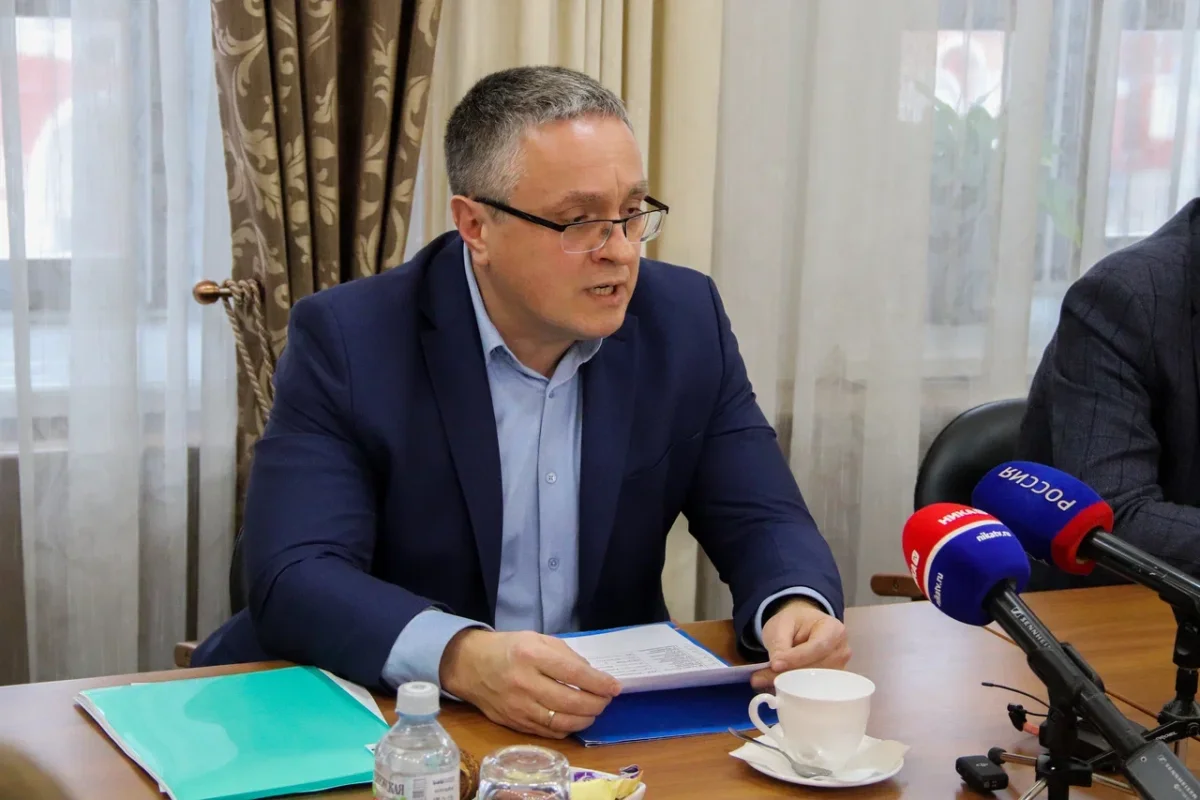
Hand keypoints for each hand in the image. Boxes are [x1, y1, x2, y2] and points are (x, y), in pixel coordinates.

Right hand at [439, 629, 620, 737]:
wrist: (470, 666)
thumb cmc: (508, 648)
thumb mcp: (536, 639)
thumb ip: (565, 655)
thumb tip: (592, 676)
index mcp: (532, 656)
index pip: (574, 673)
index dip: (599, 682)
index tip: (614, 687)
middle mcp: (525, 683)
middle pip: (571, 701)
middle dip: (596, 703)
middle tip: (606, 699)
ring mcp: (519, 707)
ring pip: (562, 722)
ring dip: (585, 719)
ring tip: (594, 711)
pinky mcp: (515, 723)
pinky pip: (549, 732)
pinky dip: (567, 728)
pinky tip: (574, 719)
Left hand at [751, 598, 849, 690]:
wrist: (802, 627)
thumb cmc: (794, 623)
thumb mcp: (782, 625)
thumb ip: (779, 644)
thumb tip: (776, 667)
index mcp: (834, 630)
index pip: (818, 647)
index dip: (797, 658)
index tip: (775, 665)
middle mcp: (841, 652)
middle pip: (816, 669)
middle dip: (788, 675)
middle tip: (759, 678)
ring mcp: (839, 670)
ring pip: (813, 683)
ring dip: (787, 684)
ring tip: (762, 680)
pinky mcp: (831, 684)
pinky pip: (811, 690)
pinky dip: (791, 688)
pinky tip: (775, 685)